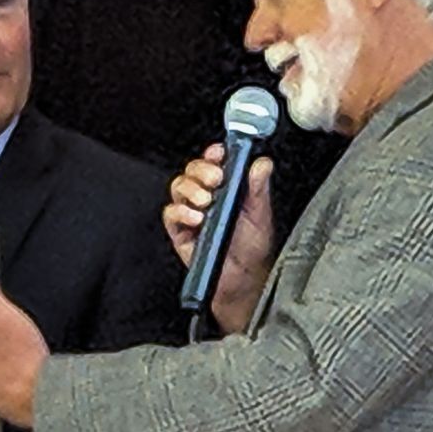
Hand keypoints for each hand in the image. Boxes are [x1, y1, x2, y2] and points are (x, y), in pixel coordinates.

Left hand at [0, 272, 48, 427]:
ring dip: (8, 368)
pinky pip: (5, 391)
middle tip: (21, 348)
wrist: (40, 394)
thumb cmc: (25, 357)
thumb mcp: (6, 315)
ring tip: (26, 365)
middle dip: (0, 350)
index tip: (11, 332)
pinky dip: (14, 386)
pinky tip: (27, 381)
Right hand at [163, 145, 275, 334]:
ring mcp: (191, 213)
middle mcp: (206, 197)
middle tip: (216, 179)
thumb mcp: (260, 214)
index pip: (214, 162)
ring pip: (178, 187)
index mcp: (225, 187)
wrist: (243, 279)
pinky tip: (196, 218)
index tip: (219, 153)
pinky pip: (170, 214)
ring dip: (191, 189)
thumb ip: (258, 188)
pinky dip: (181, 212)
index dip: (213, 154)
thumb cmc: (251, 247)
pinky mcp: (180, 231)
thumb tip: (262, 163)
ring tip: (206, 201)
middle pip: (192, 171)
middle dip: (201, 170)